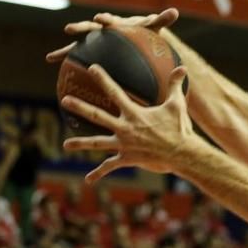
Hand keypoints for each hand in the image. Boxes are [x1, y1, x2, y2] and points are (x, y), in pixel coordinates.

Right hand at [44, 8, 179, 63]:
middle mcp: (101, 31)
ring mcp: (94, 41)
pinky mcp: (90, 51)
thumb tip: (175, 11)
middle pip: (89, 29)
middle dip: (81, 28)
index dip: (106, 19)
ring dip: (66, 50)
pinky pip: (76, 57)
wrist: (135, 38)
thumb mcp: (153, 28)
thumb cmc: (144, 33)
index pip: (111, 21)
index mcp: (116, 24)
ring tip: (52, 57)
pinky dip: (64, 59)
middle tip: (70, 29)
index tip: (100, 19)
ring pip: (78, 45)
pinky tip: (51, 63)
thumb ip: (162, 20)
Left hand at [61, 64, 197, 182]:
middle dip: (80, 107)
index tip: (92, 68)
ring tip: (66, 145)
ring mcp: (124, 144)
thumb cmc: (179, 128)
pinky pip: (110, 166)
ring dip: (80, 143)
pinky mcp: (127, 159)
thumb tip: (182, 67)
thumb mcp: (177, 104)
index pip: (114, 92)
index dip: (103, 79)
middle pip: (97, 116)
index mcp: (134, 113)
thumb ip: (175, 85)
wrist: (181, 153)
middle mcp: (124, 128)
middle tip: (65, 100)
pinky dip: (98, 173)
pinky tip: (88, 180)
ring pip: (97, 143)